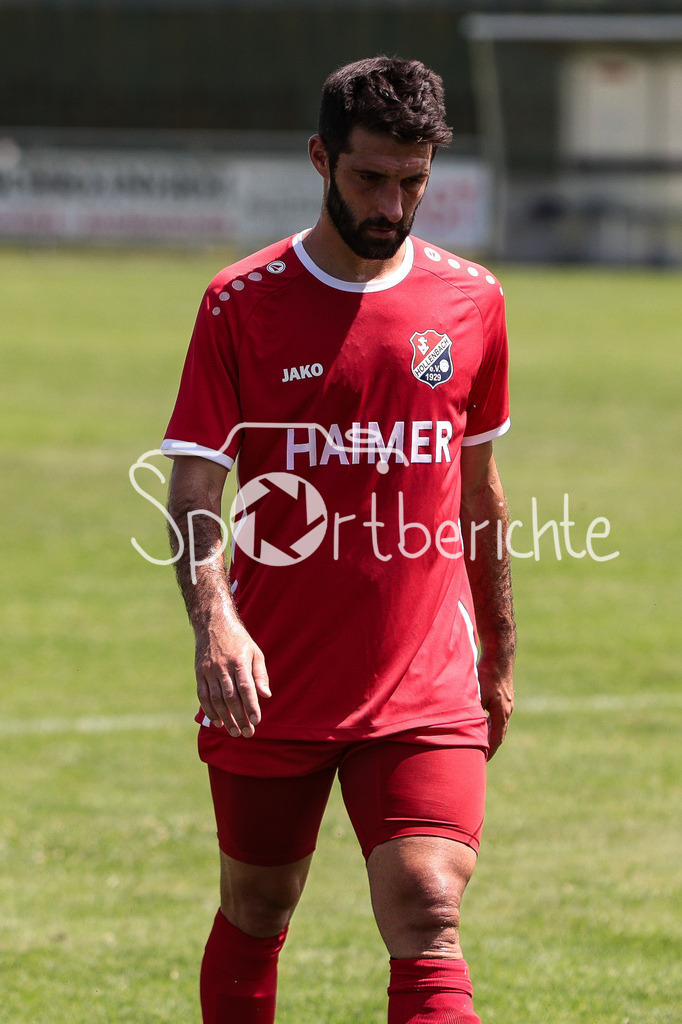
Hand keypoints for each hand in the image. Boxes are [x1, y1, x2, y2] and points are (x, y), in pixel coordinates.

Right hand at [195, 619, 270, 737]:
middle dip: (239, 718)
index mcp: (239, 661)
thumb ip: (260, 674)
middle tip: (247, 733)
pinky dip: (210, 711)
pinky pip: (203, 696)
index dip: (251, 706)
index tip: (256, 721)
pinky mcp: (199, 673)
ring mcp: (209, 670)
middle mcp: (223, 666)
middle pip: (231, 698)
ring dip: (225, 718)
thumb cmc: (239, 640)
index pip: (246, 688)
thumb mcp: (255, 652)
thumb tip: (266, 696)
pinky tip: (218, 722)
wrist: (213, 623)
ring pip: (216, 700)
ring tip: (234, 732)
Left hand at [478, 657, 513, 759]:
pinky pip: (498, 715)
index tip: (482, 761)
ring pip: (499, 724)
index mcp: (502, 713)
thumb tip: (466, 725)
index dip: (488, 750)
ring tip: (482, 744)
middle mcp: (507, 710)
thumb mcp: (478, 693)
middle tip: (482, 758)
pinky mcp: (504, 696)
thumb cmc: (487, 672)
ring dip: (491, 735)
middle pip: (499, 734)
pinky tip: (484, 723)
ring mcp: (507, 703)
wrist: (499, 654)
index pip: (496, 738)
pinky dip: (491, 723)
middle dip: (491, 746)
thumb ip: (474, 710)